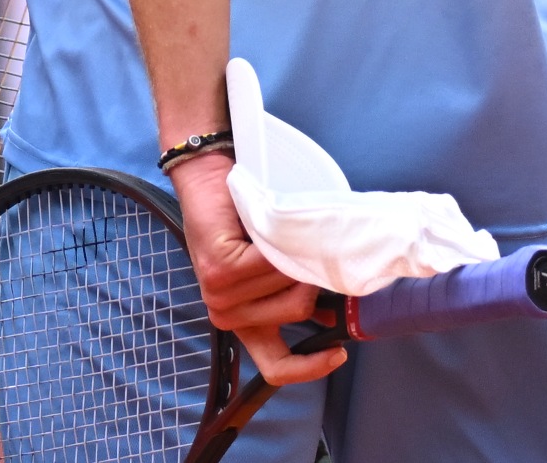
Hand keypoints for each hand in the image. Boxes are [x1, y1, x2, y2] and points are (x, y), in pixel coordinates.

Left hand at [169, 155, 346, 386]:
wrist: (206, 180)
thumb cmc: (242, 223)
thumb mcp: (270, 271)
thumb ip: (295, 298)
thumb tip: (336, 319)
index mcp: (242, 324)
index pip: (275, 368)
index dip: (311, 368)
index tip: (340, 352)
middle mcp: (227, 316)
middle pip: (299, 310)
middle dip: (310, 277)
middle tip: (300, 248)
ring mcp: (221, 295)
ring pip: (291, 284)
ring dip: (295, 254)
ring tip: (278, 233)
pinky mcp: (222, 269)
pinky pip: (275, 263)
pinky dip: (282, 241)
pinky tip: (269, 224)